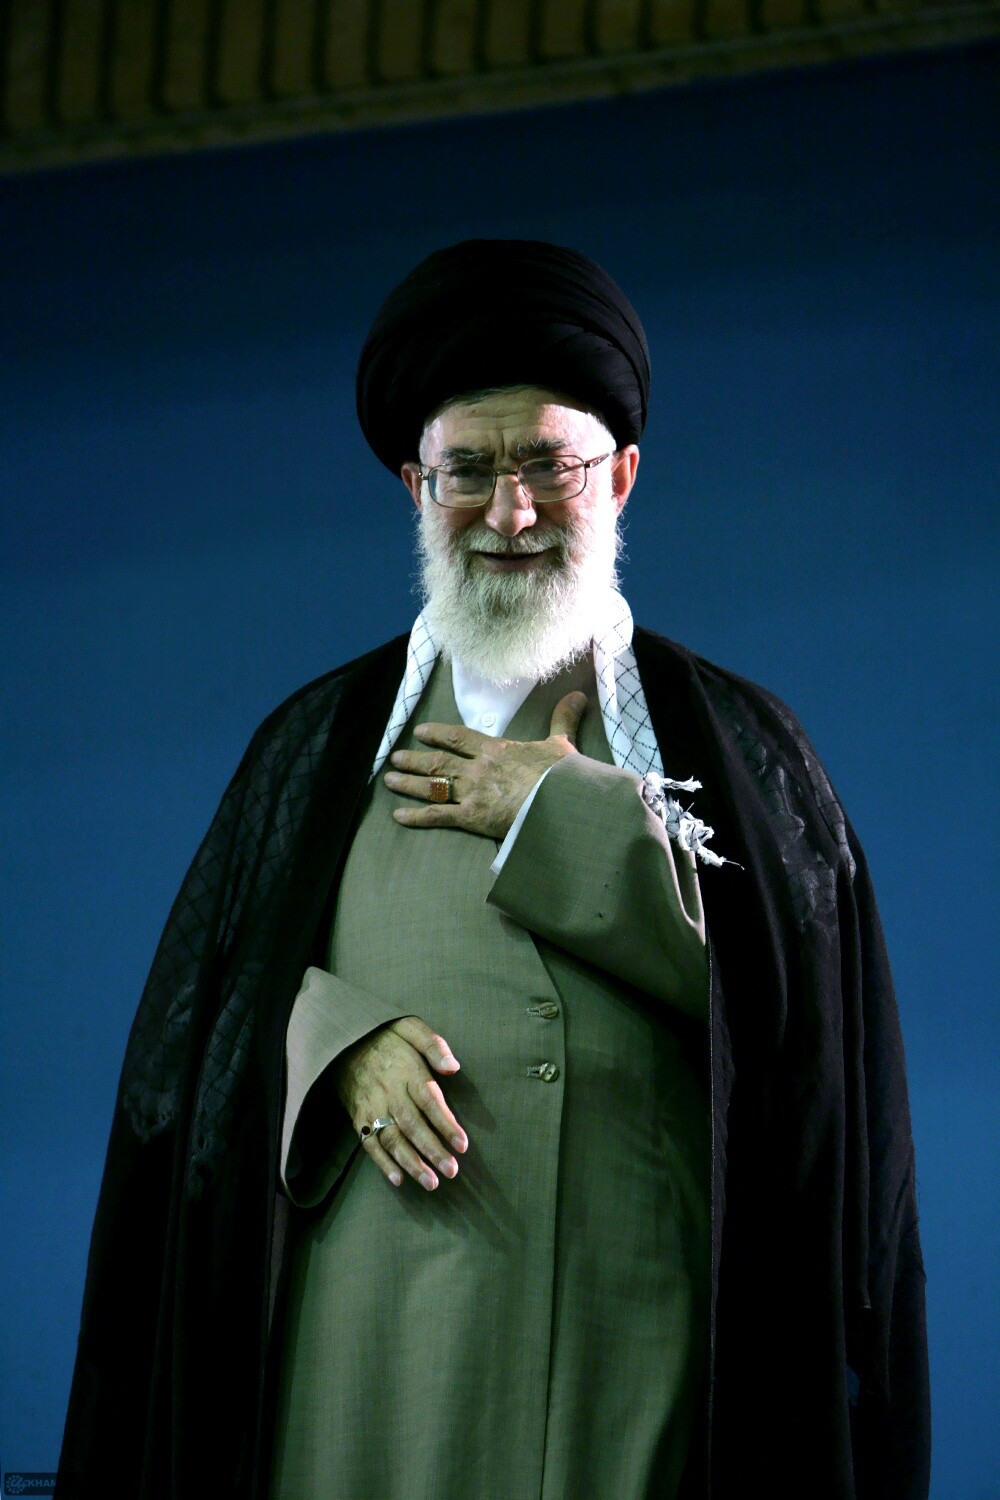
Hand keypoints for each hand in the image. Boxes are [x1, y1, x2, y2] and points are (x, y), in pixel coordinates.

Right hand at [331, 1015, 467, 1190]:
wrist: (342, 1045)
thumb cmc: (386, 1039)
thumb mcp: (410, 1029)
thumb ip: (433, 1045)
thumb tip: (453, 1067)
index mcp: (406, 1070)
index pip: (429, 1100)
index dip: (446, 1123)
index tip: (462, 1145)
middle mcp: (389, 1092)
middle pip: (412, 1125)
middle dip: (432, 1150)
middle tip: (451, 1171)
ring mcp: (371, 1108)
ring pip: (392, 1139)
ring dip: (411, 1163)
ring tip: (431, 1183)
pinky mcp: (358, 1119)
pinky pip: (369, 1144)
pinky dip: (382, 1163)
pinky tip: (398, 1179)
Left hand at [384, 691, 587, 838]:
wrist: (558, 801)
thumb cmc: (560, 775)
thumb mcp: (561, 743)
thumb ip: (563, 719)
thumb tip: (578, 696)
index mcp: (494, 750)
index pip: (458, 737)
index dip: (437, 733)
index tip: (420, 732)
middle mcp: (476, 768)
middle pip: (438, 761)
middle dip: (414, 760)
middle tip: (395, 758)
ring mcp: (471, 793)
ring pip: (432, 786)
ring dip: (408, 783)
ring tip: (389, 780)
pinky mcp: (470, 817)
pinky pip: (438, 816)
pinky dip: (417, 817)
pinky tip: (398, 817)